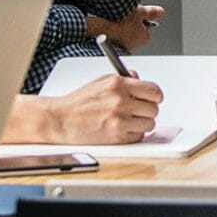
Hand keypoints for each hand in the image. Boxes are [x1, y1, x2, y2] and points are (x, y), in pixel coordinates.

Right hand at [41, 74, 163, 143]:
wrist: (61, 120)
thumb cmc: (79, 102)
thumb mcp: (101, 82)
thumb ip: (124, 79)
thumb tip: (140, 79)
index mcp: (118, 84)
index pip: (154, 90)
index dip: (155, 95)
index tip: (152, 98)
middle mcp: (121, 101)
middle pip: (154, 108)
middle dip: (147, 110)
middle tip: (138, 110)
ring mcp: (120, 120)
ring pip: (149, 124)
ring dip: (141, 123)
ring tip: (128, 120)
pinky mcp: (117, 137)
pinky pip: (138, 136)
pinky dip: (133, 134)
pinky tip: (121, 128)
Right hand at [88, 5, 164, 51]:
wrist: (101, 28)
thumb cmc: (120, 22)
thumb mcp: (140, 12)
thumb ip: (151, 12)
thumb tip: (160, 12)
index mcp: (144, 38)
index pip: (147, 26)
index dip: (141, 16)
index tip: (137, 12)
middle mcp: (134, 46)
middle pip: (135, 30)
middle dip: (132, 22)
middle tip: (126, 14)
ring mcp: (122, 47)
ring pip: (125, 34)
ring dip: (121, 26)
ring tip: (117, 18)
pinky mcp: (111, 46)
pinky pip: (114, 36)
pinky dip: (113, 30)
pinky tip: (110, 23)